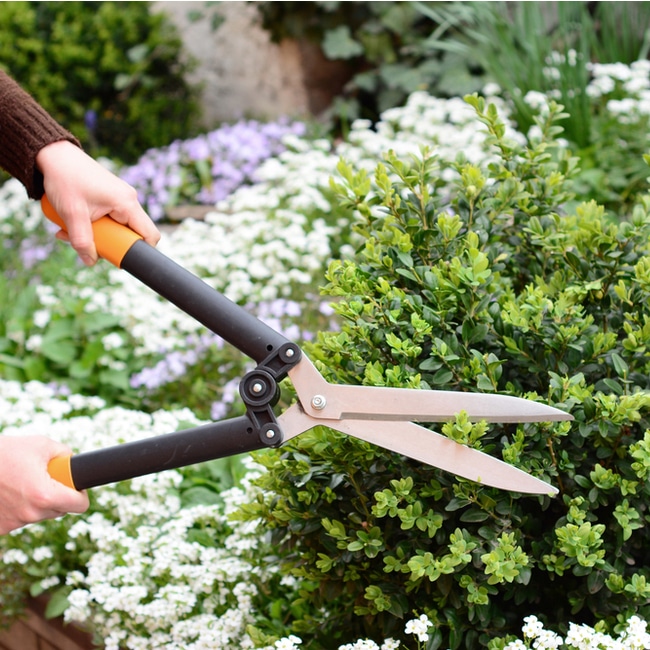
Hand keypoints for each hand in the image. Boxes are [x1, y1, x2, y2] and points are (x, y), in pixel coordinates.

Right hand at [0, 435, 88, 533]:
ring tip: (22, 482)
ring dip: (37, 502)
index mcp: (45, 495)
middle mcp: (30, 513)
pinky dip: (19, 507)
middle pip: (60, 510)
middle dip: (58, 495)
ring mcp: (14, 523)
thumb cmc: (6, 452)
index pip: (79, 506)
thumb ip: (65, 454)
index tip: (77, 488)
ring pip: (39, 514)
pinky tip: (9, 493)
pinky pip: (20, 518)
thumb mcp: (42, 445)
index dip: (81, 494)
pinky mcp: (0, 528)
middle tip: (44, 479)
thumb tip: (74, 463)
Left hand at [36, 141, 160, 265]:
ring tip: (71, 230)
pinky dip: (93, 224)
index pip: (149, 234)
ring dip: (97, 234)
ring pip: (117, 227)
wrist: (53, 154)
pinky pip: (109, 218)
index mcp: (127, 203)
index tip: (120, 258)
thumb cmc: (64, 179)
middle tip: (89, 244)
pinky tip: (73, 222)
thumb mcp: (72, 214)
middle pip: (131, 234)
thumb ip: (82, 241)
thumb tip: (90, 261)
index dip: (140, 251)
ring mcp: (120, 198)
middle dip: (110, 244)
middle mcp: (128, 200)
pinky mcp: (110, 197)